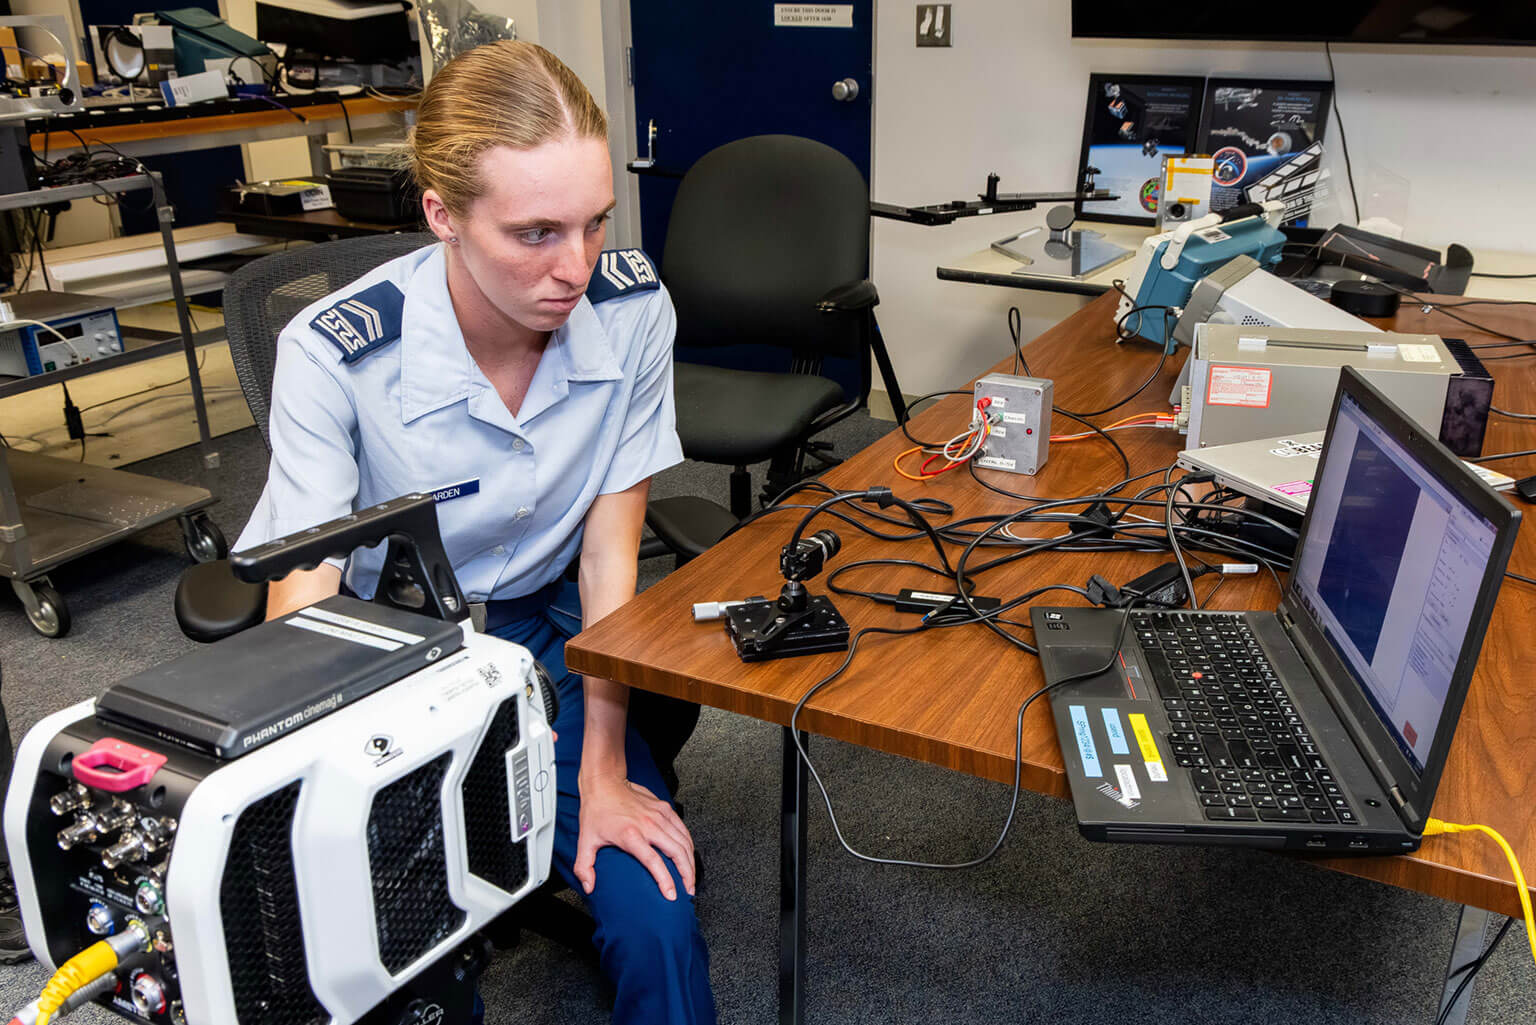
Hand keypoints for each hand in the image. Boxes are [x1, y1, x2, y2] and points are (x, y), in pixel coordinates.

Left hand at [574, 773, 695, 900]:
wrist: (604, 782)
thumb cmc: (596, 810)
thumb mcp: (586, 839)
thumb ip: (584, 866)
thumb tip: (588, 887)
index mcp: (630, 835)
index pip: (654, 861)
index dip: (665, 880)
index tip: (672, 895)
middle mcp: (649, 824)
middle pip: (677, 852)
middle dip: (687, 874)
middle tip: (688, 891)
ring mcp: (659, 815)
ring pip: (683, 841)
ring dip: (690, 861)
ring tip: (691, 877)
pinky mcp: (664, 808)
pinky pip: (682, 829)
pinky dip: (689, 844)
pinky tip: (689, 855)